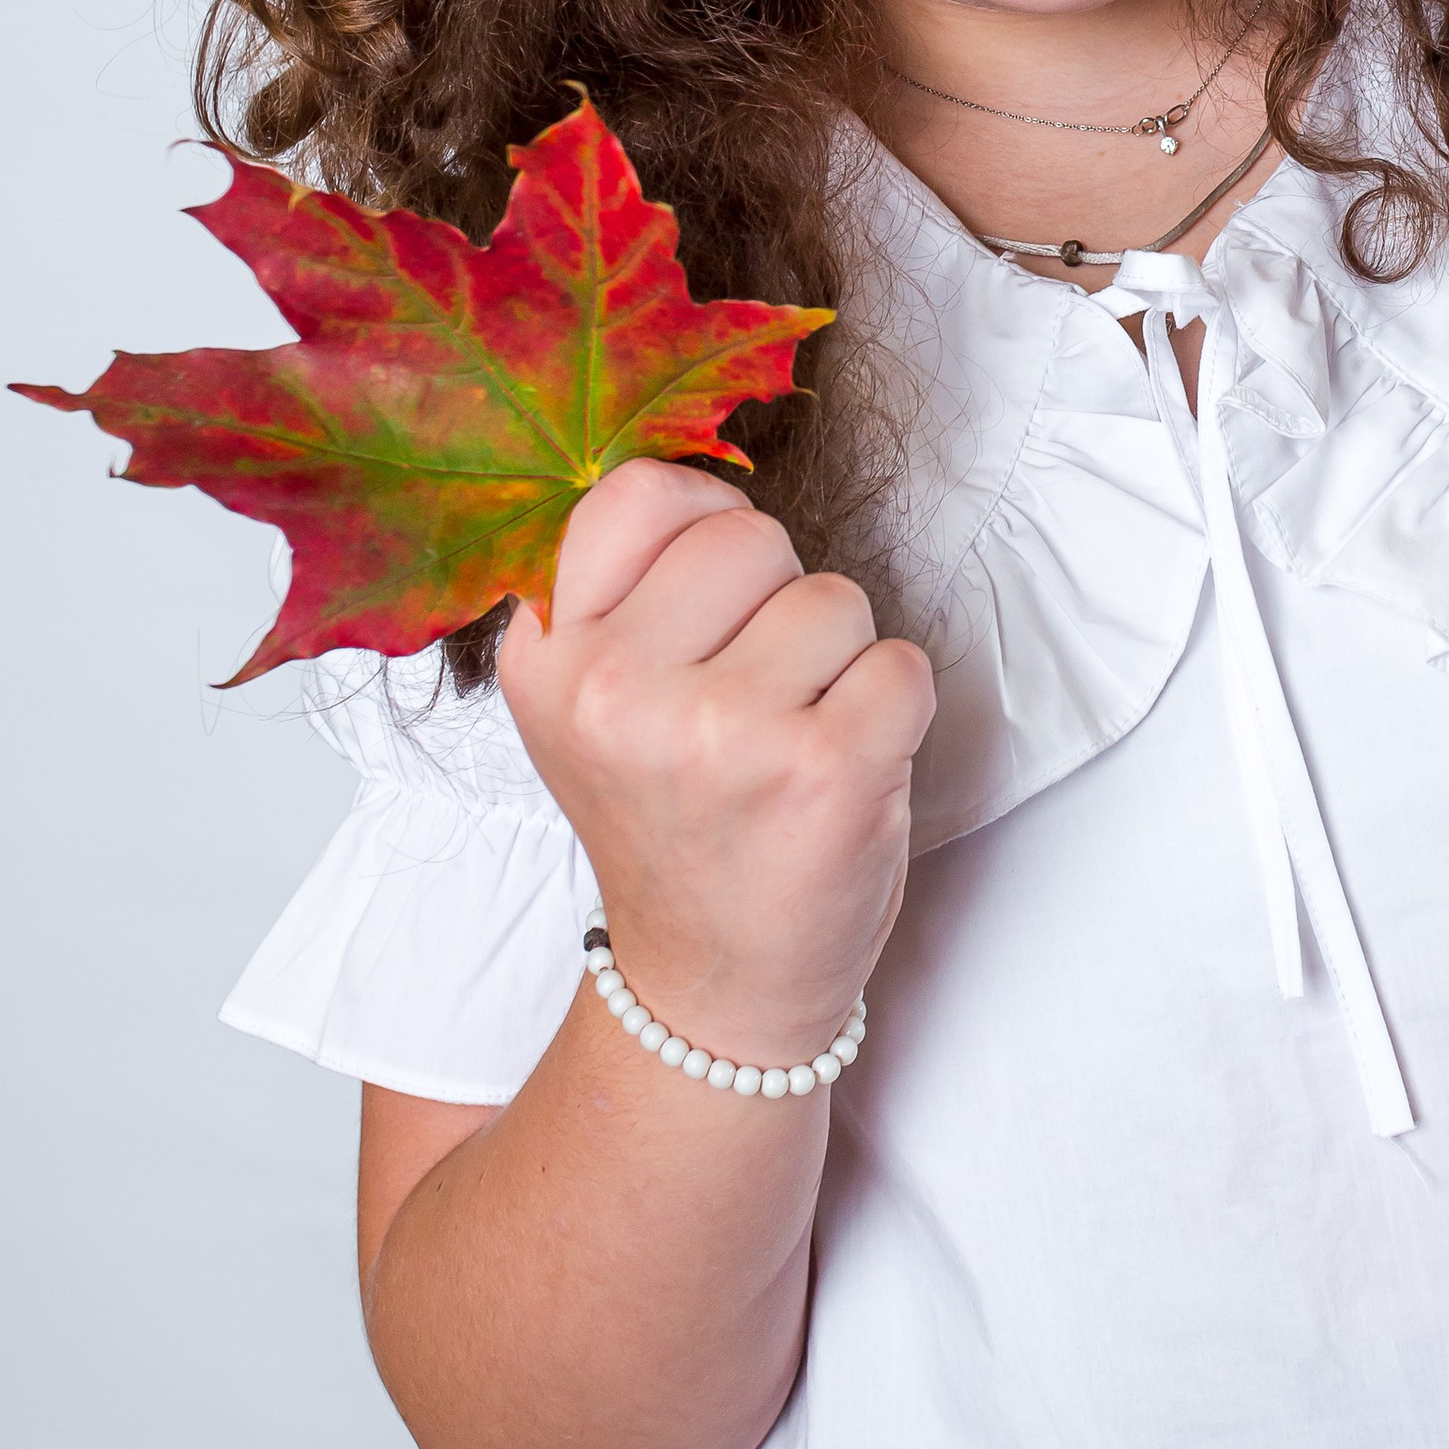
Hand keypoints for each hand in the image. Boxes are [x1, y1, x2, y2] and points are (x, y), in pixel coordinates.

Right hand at [498, 463, 935, 1069]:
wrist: (713, 988)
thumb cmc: (678, 824)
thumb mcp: (594, 704)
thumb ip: (623, 588)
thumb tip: (694, 460)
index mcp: (548, 660)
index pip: (639, 491)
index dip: (700, 529)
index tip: (704, 604)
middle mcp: (615, 690)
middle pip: (750, 534)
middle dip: (776, 602)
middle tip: (749, 701)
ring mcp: (719, 732)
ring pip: (835, 597)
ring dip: (839, 664)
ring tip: (791, 745)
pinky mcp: (820, 769)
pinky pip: (900, 664)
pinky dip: (892, 714)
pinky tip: (841, 777)